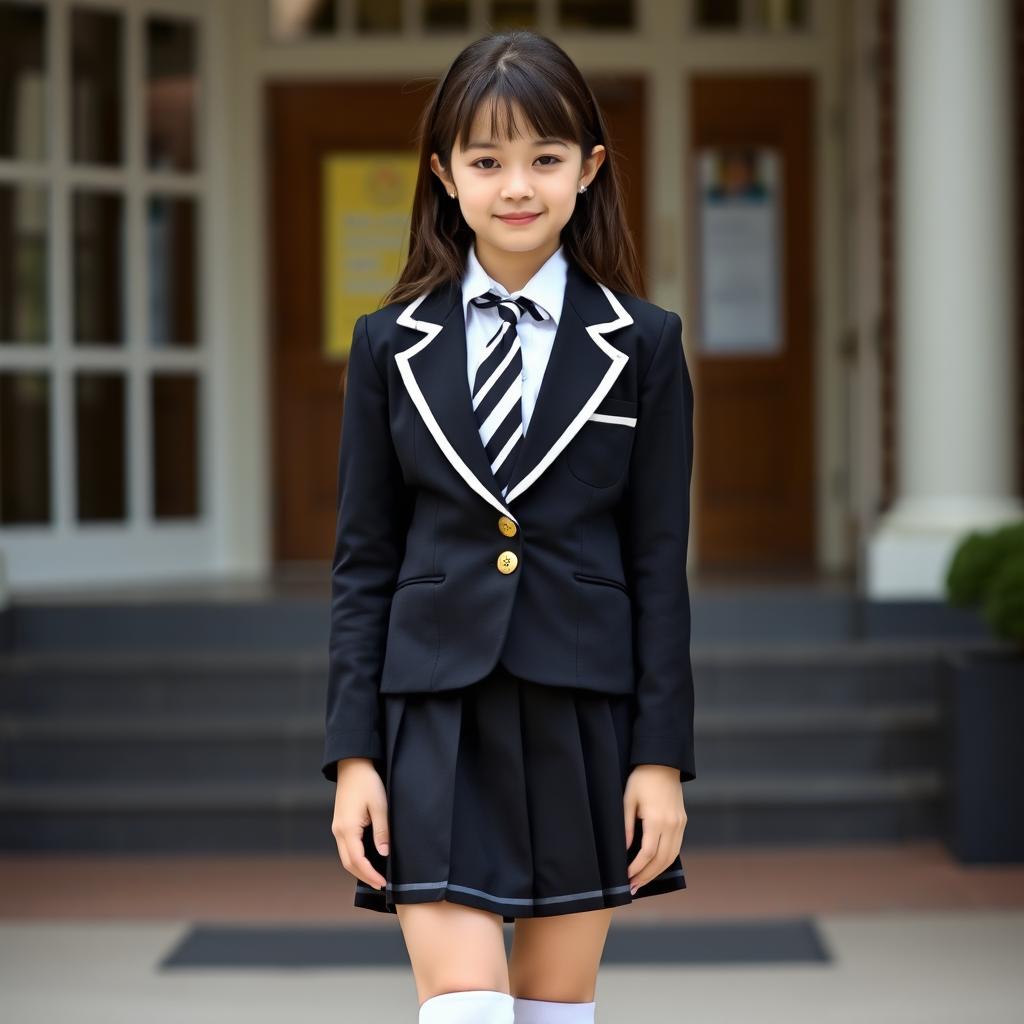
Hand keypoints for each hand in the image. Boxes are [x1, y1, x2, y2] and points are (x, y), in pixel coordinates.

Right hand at [331, 757, 388, 890]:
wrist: (353, 765)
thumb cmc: (368, 782)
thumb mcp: (380, 805)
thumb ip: (382, 831)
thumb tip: (383, 854)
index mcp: (347, 829)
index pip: (357, 860)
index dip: (370, 874)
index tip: (383, 884)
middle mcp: (338, 831)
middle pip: (348, 863)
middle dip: (364, 876)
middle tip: (381, 885)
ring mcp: (337, 828)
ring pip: (346, 856)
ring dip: (359, 868)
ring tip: (376, 876)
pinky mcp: (340, 824)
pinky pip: (346, 847)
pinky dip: (356, 858)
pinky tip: (368, 859)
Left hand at [624, 764, 686, 893]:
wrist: (663, 762)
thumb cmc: (641, 779)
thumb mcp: (628, 799)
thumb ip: (626, 826)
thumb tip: (623, 850)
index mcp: (657, 819)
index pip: (647, 853)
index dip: (636, 868)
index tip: (626, 877)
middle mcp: (672, 824)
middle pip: (661, 860)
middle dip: (647, 876)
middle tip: (633, 888)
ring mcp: (680, 824)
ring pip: (671, 856)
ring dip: (657, 872)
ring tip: (642, 881)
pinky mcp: (682, 821)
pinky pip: (676, 847)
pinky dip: (666, 860)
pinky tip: (654, 866)